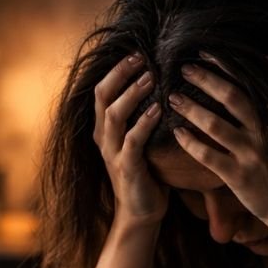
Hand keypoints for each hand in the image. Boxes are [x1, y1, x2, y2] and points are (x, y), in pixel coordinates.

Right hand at [93, 52, 166, 223]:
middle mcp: (104, 138)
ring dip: (133, 94)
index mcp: (105, 130)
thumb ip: (143, 118)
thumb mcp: (141, 142)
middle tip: (142, 58)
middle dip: (121, 74)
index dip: (117, 70)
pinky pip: (132, 141)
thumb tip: (164, 89)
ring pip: (114, 115)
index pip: (103, 90)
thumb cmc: (147, 174)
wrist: (141, 214)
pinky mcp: (126, 168)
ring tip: (151, 77)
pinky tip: (158, 110)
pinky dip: (144, 124)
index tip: (136, 53)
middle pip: (103, 96)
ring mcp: (113, 153)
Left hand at [168, 53, 267, 237]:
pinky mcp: (237, 177)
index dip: (232, 64)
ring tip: (173, 96)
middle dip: (206, 79)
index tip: (209, 50)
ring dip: (191, 108)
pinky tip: (177, 132)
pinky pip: (208, 156)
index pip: (257, 82)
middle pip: (232, 97)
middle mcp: (266, 133)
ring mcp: (251, 155)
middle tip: (185, 67)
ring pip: (214, 124)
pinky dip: (190, 143)